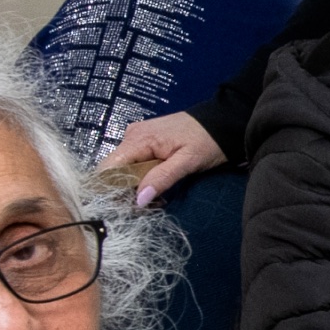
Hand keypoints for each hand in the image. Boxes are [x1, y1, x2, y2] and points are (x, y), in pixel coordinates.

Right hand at [109, 110, 223, 207]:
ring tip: (157, 199)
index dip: (111, 189)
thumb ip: (162, 178)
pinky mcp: (145, 141)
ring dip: (136, 186)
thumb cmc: (207, 141)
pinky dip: (143, 177)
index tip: (125, 206)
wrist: (222, 122)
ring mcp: (137, 136)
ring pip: (124, 168)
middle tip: (148, 207)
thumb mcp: (187, 162)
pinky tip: (158, 187)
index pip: (108, 167)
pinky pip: (135, 162)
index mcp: (138, 139)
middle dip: (127, 191)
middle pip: (115, 170)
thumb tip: (139, 199)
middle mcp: (131, 135)